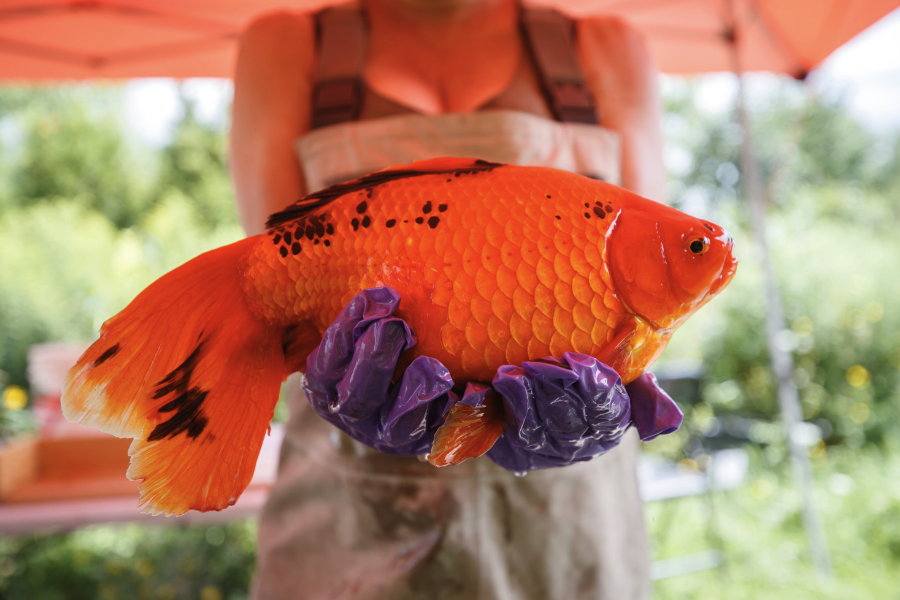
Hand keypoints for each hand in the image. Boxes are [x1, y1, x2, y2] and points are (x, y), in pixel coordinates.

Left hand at [303, 288, 682, 463]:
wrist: (431, 276)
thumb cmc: (512, 309)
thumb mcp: (573, 328)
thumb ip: (617, 371)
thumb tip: (663, 419)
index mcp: (517, 418)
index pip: (550, 437)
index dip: (555, 411)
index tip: (551, 371)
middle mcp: (458, 425)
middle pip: (461, 439)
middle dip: (469, 412)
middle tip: (481, 374)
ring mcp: (398, 413)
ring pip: (389, 422)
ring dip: (391, 377)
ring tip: (398, 322)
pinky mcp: (351, 392)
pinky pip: (341, 388)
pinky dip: (351, 347)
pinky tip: (375, 302)